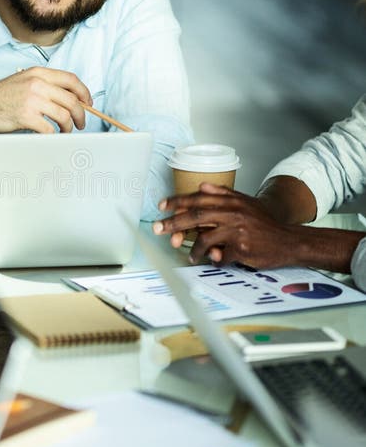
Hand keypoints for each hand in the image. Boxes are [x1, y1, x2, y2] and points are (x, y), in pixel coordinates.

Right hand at [0, 67, 91, 133]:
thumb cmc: (0, 97)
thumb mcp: (23, 81)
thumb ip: (45, 86)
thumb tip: (69, 99)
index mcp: (38, 73)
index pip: (71, 79)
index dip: (84, 93)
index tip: (88, 103)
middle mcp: (37, 83)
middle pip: (71, 99)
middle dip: (81, 114)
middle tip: (80, 123)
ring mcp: (32, 99)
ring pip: (64, 115)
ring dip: (68, 126)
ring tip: (65, 131)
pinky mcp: (26, 116)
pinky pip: (50, 129)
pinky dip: (54, 136)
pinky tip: (52, 136)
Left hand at [153, 182, 297, 267]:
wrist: (289, 240)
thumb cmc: (265, 223)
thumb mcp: (245, 202)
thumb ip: (223, 194)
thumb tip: (201, 186)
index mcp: (231, 202)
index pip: (198, 199)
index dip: (177, 202)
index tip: (162, 206)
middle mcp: (233, 214)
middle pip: (196, 217)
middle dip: (173, 223)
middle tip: (158, 229)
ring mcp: (237, 232)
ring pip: (205, 239)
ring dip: (193, 249)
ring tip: (190, 256)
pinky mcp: (241, 249)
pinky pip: (220, 256)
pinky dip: (214, 259)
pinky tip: (214, 260)